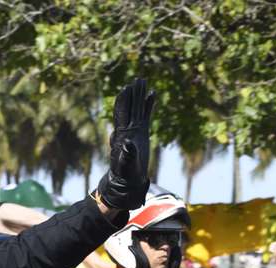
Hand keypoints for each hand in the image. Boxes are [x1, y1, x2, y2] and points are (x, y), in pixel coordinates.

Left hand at [97, 78, 155, 209]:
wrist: (127, 180)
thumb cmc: (125, 173)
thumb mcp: (126, 164)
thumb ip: (127, 154)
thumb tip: (127, 144)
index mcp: (123, 134)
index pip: (123, 113)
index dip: (125, 100)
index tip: (127, 87)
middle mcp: (127, 129)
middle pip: (130, 107)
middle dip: (134, 93)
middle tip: (138, 79)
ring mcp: (134, 130)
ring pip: (138, 109)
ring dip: (140, 96)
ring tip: (144, 83)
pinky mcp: (141, 133)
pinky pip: (145, 116)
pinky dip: (148, 106)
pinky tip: (152, 95)